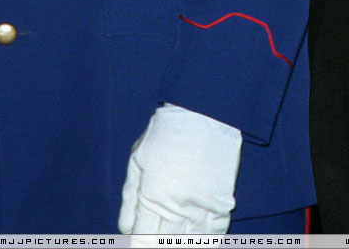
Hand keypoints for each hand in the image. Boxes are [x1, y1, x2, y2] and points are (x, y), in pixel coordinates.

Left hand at [119, 104, 242, 233]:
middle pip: (166, 245)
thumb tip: (126, 230)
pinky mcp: (222, 201)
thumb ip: (130, 198)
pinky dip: (208, 241)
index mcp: (152, 198)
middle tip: (158, 240)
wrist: (204, 112)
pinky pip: (215, 233)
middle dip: (160, 246)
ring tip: (176, 242)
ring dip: (182, 245)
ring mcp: (201, 207)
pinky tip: (202, 242)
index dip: (141, 245)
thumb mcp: (138, 159)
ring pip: (190, 244)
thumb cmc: (167, 132)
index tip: (141, 243)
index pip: (143, 241)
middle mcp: (177, 208)